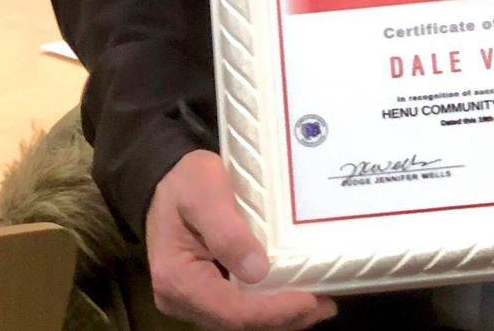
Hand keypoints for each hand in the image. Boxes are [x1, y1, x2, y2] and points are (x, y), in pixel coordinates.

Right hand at [145, 150, 336, 330]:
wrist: (166, 178)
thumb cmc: (186, 181)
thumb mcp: (205, 193)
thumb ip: (227, 231)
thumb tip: (257, 271)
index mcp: (177, 279)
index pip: (232, 311)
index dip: (273, 311)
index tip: (310, 299)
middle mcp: (181, 299)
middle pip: (238, 323)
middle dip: (284, 318)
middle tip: (326, 305)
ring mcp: (193, 300)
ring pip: (241, 321)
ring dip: (281, 317)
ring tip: (320, 304)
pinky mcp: (206, 293)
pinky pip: (240, 309)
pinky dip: (269, 307)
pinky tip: (296, 296)